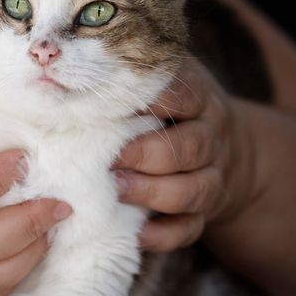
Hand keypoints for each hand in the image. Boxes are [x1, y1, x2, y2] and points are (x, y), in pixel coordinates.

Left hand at [114, 58, 253, 252]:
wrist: (230, 148)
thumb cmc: (177, 108)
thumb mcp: (167, 81)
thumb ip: (132, 73)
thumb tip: (65, 61)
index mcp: (200, 99)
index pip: (183, 96)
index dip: (152, 101)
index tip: (114, 106)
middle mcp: (211, 138)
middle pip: (189, 147)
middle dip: (147, 154)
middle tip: (111, 158)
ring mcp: (213, 176)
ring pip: (193, 190)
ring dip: (152, 192)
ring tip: (117, 191)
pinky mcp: (206, 211)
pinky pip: (191, 228)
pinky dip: (164, 234)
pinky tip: (137, 233)